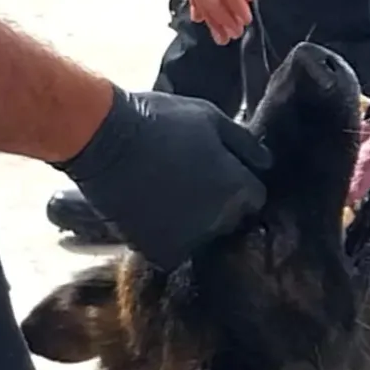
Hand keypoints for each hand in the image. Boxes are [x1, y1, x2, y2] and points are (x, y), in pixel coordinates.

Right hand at [59, 89, 269, 267]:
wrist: (104, 139)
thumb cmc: (160, 120)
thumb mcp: (210, 117)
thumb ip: (244, 144)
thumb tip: (265, 162)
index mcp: (238, 189)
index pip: (254, 197)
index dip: (237, 183)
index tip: (216, 171)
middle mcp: (220, 221)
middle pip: (229, 220)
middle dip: (216, 204)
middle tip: (186, 180)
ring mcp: (189, 240)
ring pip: (200, 237)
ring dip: (189, 223)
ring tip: (164, 192)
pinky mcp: (158, 252)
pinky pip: (170, 250)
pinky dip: (162, 237)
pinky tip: (148, 210)